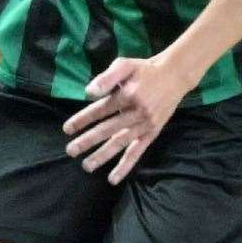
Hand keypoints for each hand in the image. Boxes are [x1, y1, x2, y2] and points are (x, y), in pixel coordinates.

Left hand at [61, 55, 195, 185]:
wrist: (175, 75)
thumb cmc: (145, 69)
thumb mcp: (125, 64)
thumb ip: (107, 77)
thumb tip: (89, 92)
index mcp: (127, 95)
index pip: (101, 110)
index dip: (83, 119)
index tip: (67, 129)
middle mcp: (136, 112)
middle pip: (108, 129)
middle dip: (88, 141)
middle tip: (70, 151)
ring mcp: (145, 125)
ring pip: (120, 143)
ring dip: (103, 156)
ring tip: (86, 166)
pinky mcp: (152, 133)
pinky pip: (137, 152)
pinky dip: (125, 166)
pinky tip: (113, 178)